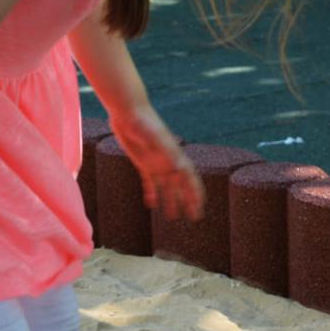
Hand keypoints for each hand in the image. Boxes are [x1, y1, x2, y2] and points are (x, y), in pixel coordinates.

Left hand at [108, 104, 204, 221]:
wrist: (129, 112)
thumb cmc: (144, 122)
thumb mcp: (156, 137)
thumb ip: (169, 152)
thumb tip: (181, 168)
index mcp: (175, 157)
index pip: (190, 179)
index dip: (196, 194)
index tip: (200, 208)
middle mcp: (168, 162)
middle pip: (181, 186)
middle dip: (188, 202)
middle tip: (194, 218)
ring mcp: (156, 163)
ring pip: (166, 187)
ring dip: (170, 201)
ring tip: (172, 217)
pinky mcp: (143, 162)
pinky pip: (150, 182)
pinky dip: (152, 193)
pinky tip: (151, 204)